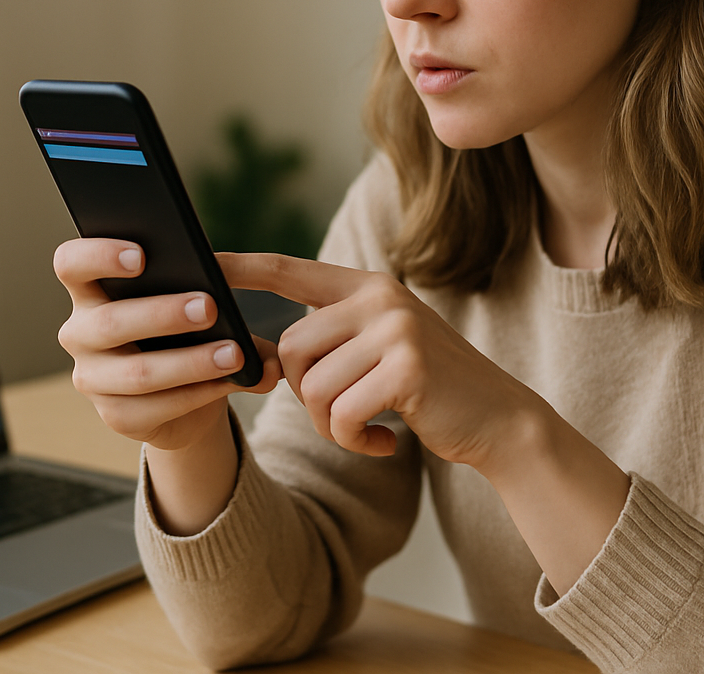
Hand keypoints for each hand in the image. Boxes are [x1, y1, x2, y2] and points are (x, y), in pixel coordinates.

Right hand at [54, 238, 280, 451]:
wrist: (188, 390)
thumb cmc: (184, 328)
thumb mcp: (190, 298)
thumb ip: (207, 285)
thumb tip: (228, 281)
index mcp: (90, 290)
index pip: (72, 264)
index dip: (98, 256)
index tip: (142, 256)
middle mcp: (80, 332)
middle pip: (109, 322)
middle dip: (163, 314)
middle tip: (209, 308)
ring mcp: (92, 378)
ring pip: (138, 372)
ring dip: (191, 363)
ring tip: (234, 353)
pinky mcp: (115, 415)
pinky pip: (156, 408)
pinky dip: (198, 394)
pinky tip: (228, 382)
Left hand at [220, 253, 547, 471]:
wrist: (499, 419)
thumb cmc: (430, 389)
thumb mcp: (381, 350)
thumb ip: (332, 340)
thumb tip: (267, 358)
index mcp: (367, 287)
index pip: (292, 270)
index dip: (244, 267)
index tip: (205, 262)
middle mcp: (379, 297)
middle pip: (293, 348)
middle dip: (305, 395)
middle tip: (342, 416)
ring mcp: (395, 328)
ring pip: (312, 386)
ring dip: (330, 423)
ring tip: (365, 426)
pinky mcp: (406, 367)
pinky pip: (340, 413)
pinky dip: (353, 440)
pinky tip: (383, 442)